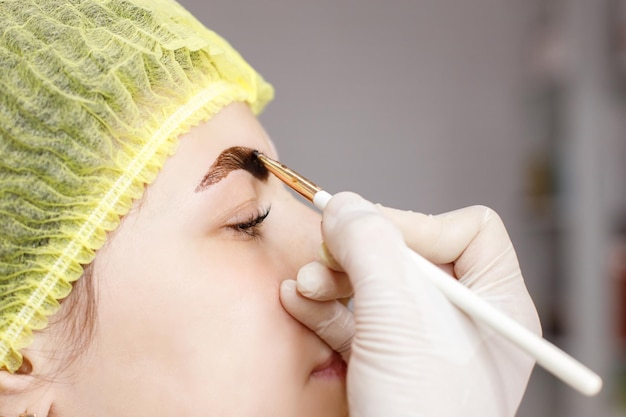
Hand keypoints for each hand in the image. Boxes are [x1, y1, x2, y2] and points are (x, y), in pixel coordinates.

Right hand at [280, 192, 540, 416]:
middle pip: (409, 253)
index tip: (368, 237)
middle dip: (358, 253)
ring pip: (375, 285)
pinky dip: (325, 305)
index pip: (465, 230)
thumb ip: (372, 252)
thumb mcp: (399, 324)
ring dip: (332, 277)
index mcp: (494, 304)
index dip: (414, 224)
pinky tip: (297, 300)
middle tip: (322, 254)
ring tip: (303, 285)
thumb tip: (346, 204)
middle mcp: (462, 319)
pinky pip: (355, 318)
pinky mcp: (386, 362)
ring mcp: (422, 342)